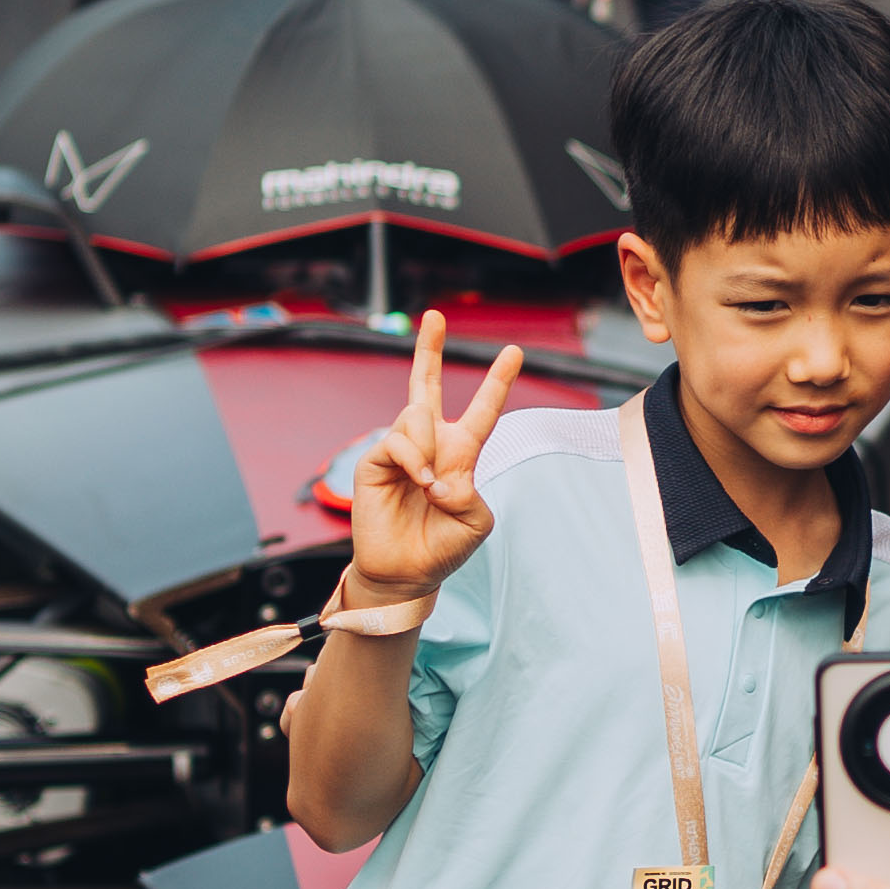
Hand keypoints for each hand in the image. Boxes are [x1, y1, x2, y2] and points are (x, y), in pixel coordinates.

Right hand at [341, 309, 526, 600]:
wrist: (407, 573)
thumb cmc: (443, 547)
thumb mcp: (475, 522)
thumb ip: (469, 491)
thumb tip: (439, 470)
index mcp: (459, 454)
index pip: (481, 411)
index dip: (497, 382)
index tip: (514, 351)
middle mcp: (429, 445)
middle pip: (425, 386)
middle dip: (429, 349)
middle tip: (435, 315)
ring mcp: (400, 450)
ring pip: (417, 416)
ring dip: (430, 450)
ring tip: (429, 486)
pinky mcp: (375, 461)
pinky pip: (399, 441)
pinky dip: (414, 460)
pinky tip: (420, 482)